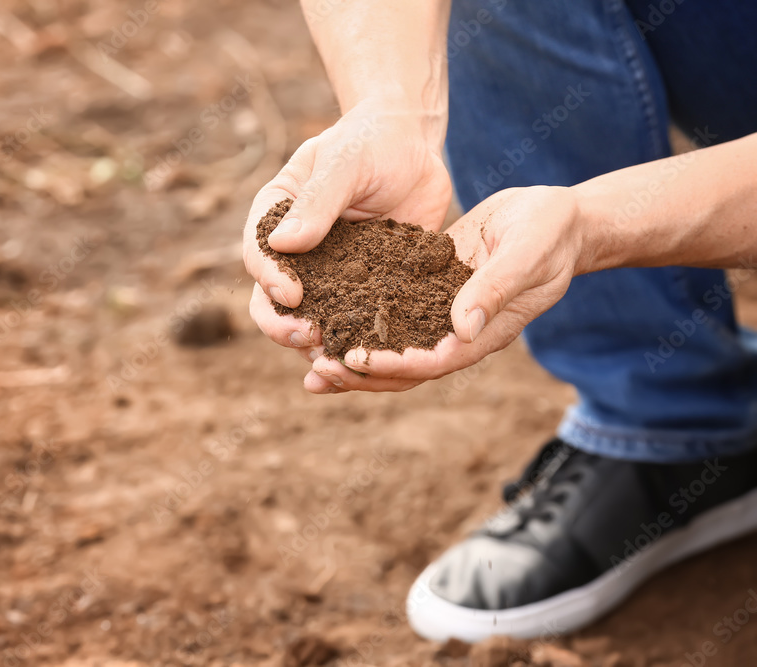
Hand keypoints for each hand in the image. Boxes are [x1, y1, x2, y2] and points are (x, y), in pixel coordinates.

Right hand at [243, 96, 452, 365]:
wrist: (414, 148)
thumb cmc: (372, 142)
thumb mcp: (345, 162)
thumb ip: (319, 201)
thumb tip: (282, 245)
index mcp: (275, 218)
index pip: (259, 254)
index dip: (270, 278)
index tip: (292, 294)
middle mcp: (294, 254)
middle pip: (271, 302)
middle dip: (283, 326)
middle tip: (308, 337)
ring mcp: (327, 277)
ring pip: (308, 322)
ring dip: (316, 347)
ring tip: (334, 361)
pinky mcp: (362, 292)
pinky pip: (352, 326)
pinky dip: (354, 349)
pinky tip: (366, 367)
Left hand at [304, 186, 583, 392]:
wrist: (556, 218)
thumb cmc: (550, 230)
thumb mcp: (527, 250)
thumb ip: (496, 287)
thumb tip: (460, 327)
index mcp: (486, 330)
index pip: (436, 360)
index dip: (396, 364)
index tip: (358, 361)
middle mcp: (460, 331)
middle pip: (407, 368)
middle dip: (363, 374)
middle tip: (318, 371)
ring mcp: (443, 314)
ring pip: (394, 349)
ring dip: (355, 359)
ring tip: (310, 363)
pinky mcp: (429, 292)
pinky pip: (392, 317)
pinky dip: (362, 323)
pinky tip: (327, 319)